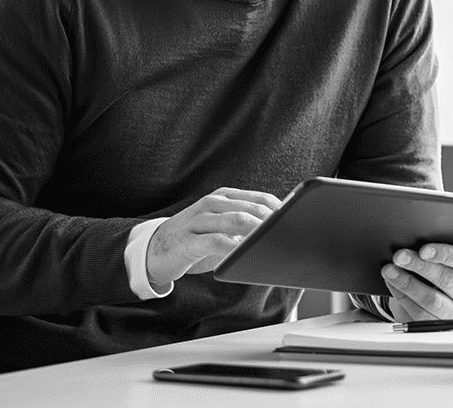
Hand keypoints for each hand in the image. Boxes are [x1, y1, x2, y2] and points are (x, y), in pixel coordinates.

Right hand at [146, 187, 282, 288]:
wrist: (154, 249)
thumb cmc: (195, 239)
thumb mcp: (221, 227)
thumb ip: (244, 227)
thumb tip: (278, 235)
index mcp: (224, 197)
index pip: (261, 198)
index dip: (281, 211)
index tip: (297, 223)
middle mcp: (212, 203)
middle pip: (251, 209)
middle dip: (273, 223)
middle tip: (290, 236)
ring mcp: (199, 220)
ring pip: (235, 220)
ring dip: (257, 233)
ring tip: (273, 243)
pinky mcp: (188, 240)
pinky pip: (215, 242)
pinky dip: (233, 248)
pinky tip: (243, 255)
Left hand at [381, 243, 452, 321]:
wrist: (438, 298)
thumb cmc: (443, 271)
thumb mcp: (448, 260)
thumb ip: (438, 253)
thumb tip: (414, 244)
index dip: (445, 254)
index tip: (424, 249)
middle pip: (447, 279)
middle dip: (420, 266)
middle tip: (400, 256)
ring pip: (431, 299)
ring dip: (407, 283)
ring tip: (390, 270)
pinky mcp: (437, 325)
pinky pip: (418, 312)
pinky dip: (402, 296)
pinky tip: (393, 283)